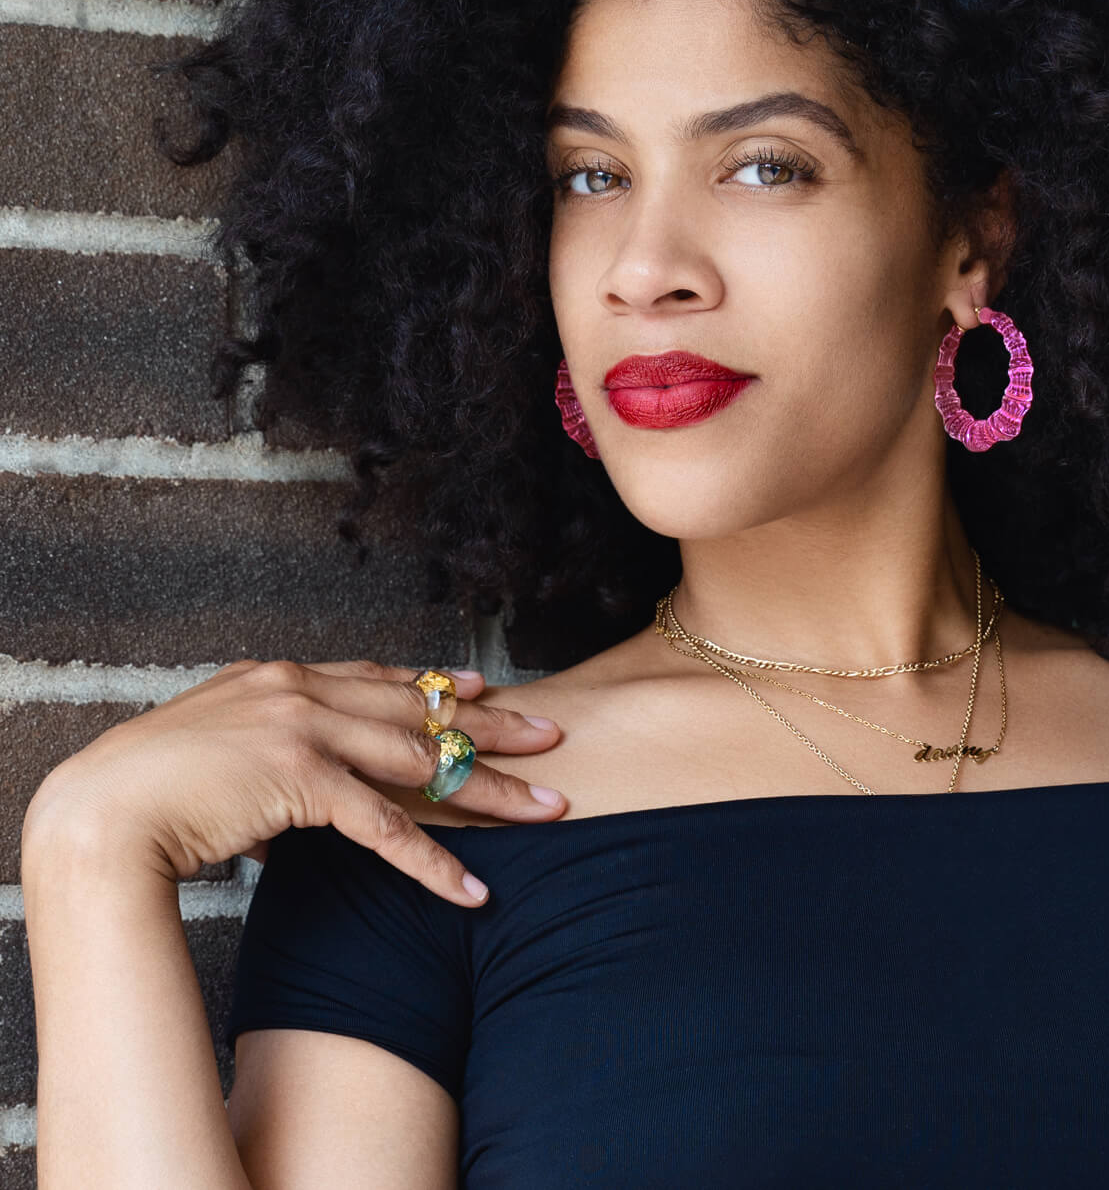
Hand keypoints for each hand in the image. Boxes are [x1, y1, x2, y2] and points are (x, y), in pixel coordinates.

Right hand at [25, 659, 566, 905]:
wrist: (100, 809)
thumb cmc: (146, 783)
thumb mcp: (215, 743)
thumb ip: (266, 755)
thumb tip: (290, 806)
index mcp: (284, 677)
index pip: (381, 676)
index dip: (438, 683)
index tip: (485, 685)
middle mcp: (303, 691)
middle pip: (421, 712)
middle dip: (494, 726)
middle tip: (552, 733)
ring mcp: (305, 731)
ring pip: (423, 763)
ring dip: (493, 790)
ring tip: (550, 807)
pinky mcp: (301, 782)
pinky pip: (384, 828)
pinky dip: (433, 863)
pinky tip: (473, 888)